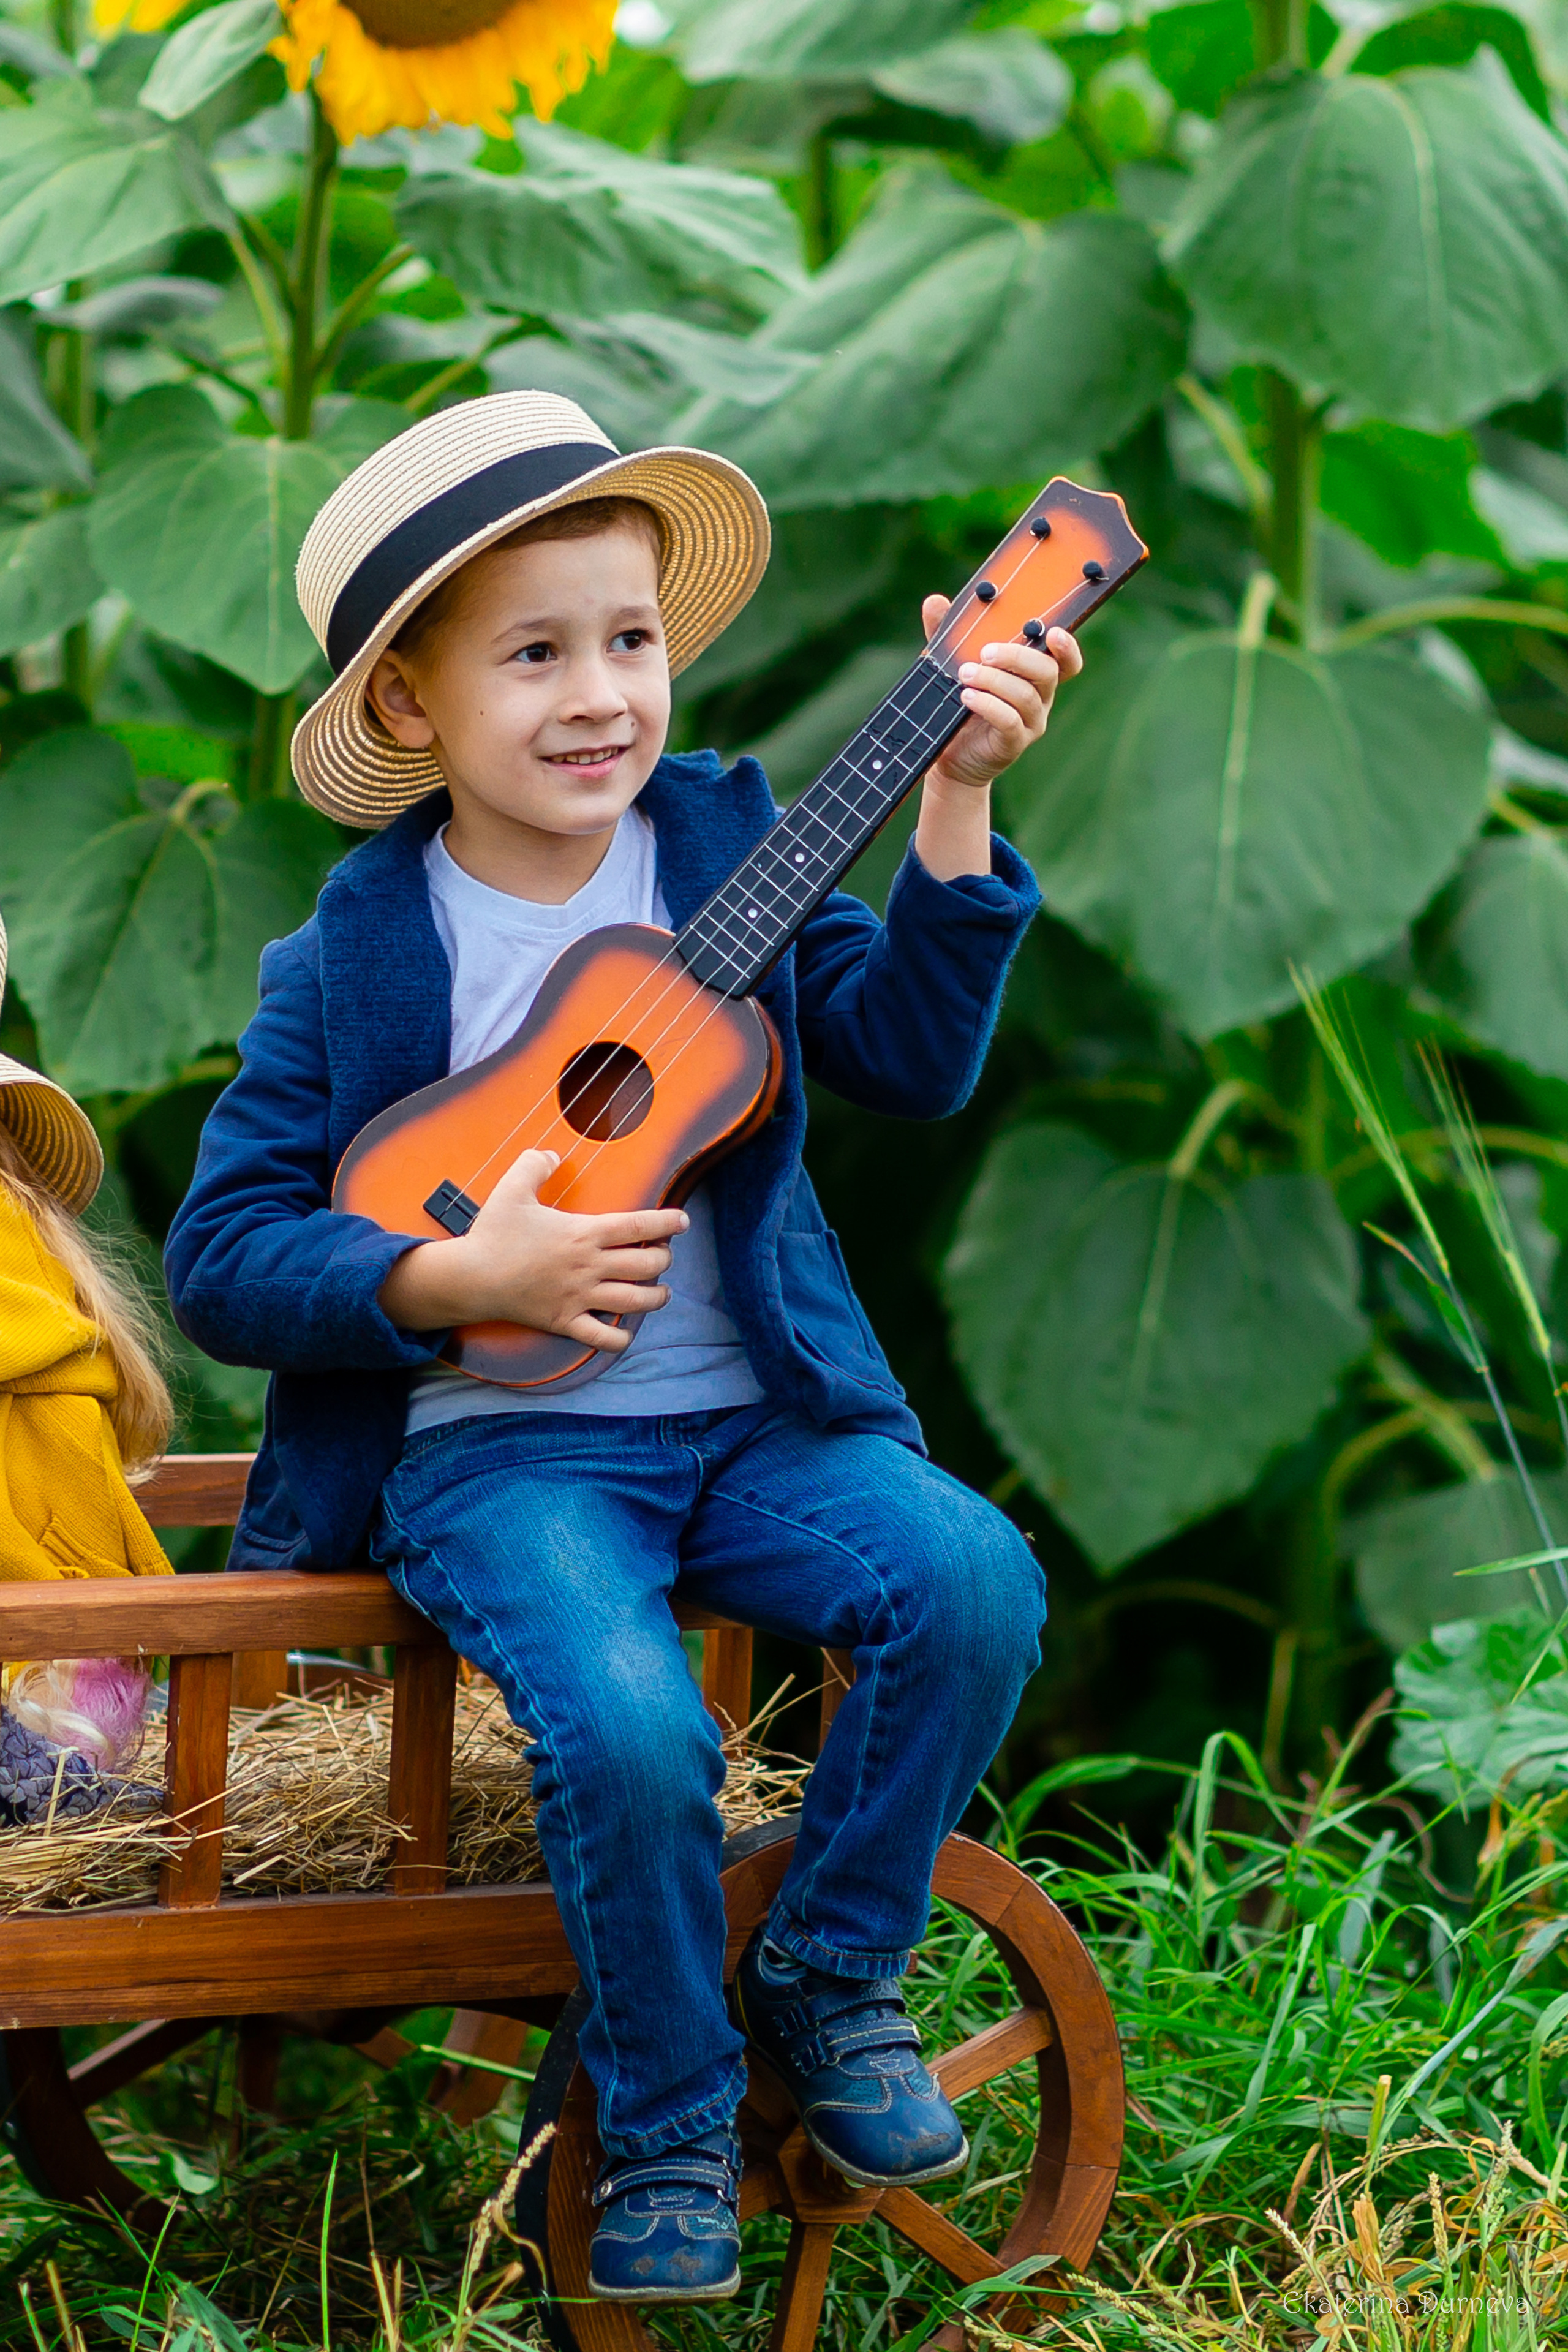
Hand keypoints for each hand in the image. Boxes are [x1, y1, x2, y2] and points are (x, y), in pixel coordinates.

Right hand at [378, 1148, 685, 1352]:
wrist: (471, 1278)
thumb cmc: (493, 1233)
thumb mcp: (512, 1188)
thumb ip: (534, 1164)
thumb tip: (551, 1155)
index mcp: (584, 1233)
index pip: (639, 1225)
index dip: (667, 1222)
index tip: (683, 1221)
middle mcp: (589, 1267)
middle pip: (646, 1265)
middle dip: (664, 1260)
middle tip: (663, 1255)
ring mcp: (579, 1297)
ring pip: (634, 1302)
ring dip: (655, 1297)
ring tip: (660, 1291)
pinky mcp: (564, 1321)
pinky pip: (601, 1337)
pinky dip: (619, 1338)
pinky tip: (626, 1332)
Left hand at [919, 594, 1083, 792]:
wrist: (950, 753)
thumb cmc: (959, 704)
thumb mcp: (952, 664)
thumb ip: (948, 635)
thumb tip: (935, 601)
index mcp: (1033, 676)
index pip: (1065, 661)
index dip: (1067, 647)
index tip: (1053, 632)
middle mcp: (1040, 699)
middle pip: (1048, 672)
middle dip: (1018, 657)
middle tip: (986, 652)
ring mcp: (1030, 723)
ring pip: (1026, 696)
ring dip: (995, 680)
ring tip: (965, 674)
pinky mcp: (1013, 744)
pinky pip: (1009, 721)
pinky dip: (989, 705)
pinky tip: (967, 697)